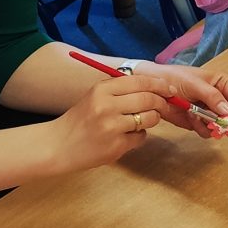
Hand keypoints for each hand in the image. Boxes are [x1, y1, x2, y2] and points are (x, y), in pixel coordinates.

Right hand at [55, 73, 174, 166]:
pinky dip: (138, 136)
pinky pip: (141, 137)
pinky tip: (125, 136)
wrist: (58, 145)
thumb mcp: (95, 96)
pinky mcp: (116, 146)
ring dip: (151, 119)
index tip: (169, 89)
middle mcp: (107, 106)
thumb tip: (155, 87)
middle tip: (164, 106)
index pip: (139, 81)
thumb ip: (120, 90)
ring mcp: (112, 127)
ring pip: (149, 118)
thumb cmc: (80, 119)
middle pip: (148, 99)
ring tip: (140, 122)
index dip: (159, 84)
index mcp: (102, 89)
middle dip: (161, 102)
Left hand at [119, 61, 227, 136]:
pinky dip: (201, 129)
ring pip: (221, 125)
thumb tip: (227, 111)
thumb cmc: (174, 78)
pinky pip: (208, 131)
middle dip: (225, 121)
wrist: (154, 89)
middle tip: (216, 125)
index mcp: (221, 83)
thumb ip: (212, 96)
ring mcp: (210, 111)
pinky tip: (191, 119)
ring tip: (196, 117)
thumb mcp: (194, 84)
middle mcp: (219, 98)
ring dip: (211, 125)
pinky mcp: (200, 122)